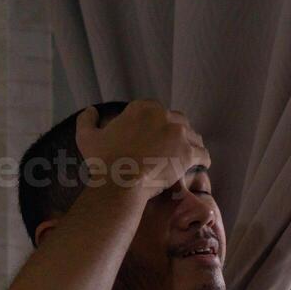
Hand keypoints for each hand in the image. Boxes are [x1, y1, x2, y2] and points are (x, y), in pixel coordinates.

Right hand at [75, 100, 209, 194]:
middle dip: (177, 134)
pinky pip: (204, 154)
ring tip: (186, 159)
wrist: (120, 182)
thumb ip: (87, 120)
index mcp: (142, 108)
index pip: (158, 112)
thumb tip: (91, 110)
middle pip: (179, 122)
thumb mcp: (87, 137)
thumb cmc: (104, 161)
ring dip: (191, 146)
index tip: (157, 140)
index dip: (159, 126)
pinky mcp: (189, 152)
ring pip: (193, 137)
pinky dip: (203, 160)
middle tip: (172, 150)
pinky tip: (199, 166)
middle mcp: (163, 115)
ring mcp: (179, 133)